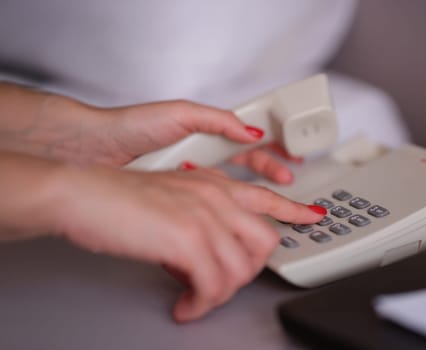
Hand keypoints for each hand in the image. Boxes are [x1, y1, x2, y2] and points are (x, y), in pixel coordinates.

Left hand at [0, 82, 296, 182]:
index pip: (251, 144)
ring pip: (231, 188)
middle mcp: (204, 155)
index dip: (273, 152)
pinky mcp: (178, 196)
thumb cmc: (132, 127)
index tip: (291, 161)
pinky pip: (208, 204)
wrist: (96, 151)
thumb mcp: (181, 115)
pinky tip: (229, 215)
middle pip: (248, 166)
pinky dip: (222, 209)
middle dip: (271, 175)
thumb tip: (249, 130)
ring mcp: (192, 177)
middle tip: (289, 187)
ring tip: (267, 206)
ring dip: (250, 196)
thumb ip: (218, 120)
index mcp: (209, 132)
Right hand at [50, 163, 324, 321]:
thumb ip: (198, 217)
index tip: (312, 217)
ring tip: (196, 297)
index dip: (294, 211)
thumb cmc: (119, 198)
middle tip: (223, 282)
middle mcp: (217, 197)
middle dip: (248, 270)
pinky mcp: (188, 239)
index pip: (267, 199)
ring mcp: (205, 217)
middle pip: (264, 242)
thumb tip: (205, 252)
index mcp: (215, 185)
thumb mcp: (172, 197)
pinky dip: (202, 304)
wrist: (84, 195)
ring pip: (240, 270)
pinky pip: (214, 285)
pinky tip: (186, 305)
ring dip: (219, 293)